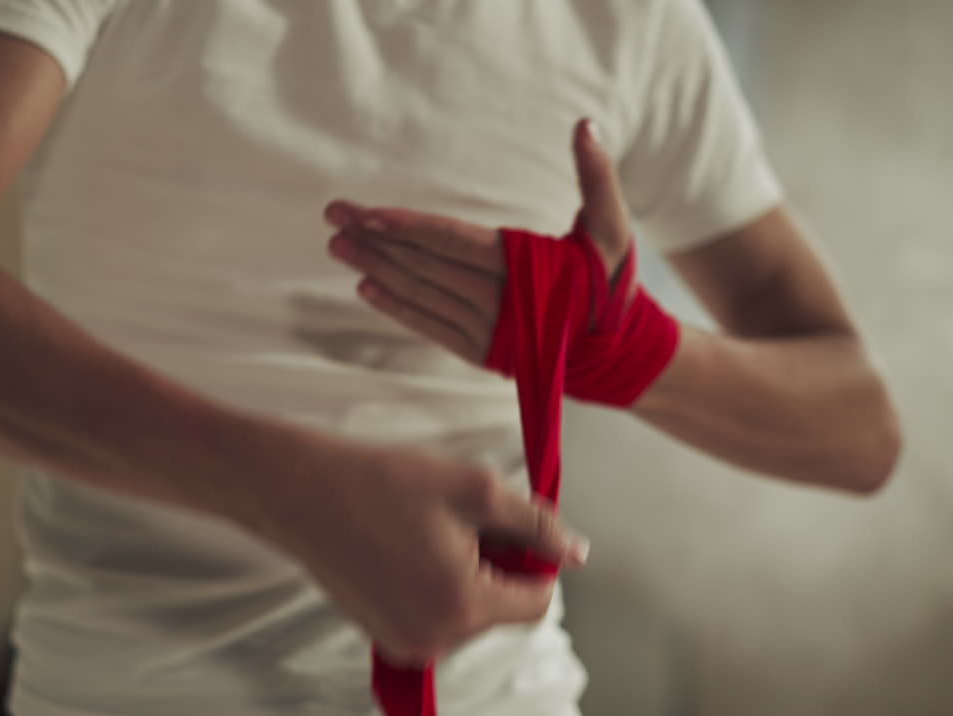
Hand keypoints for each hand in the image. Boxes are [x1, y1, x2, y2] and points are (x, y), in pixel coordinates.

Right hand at [248, 428, 588, 663]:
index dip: (535, 558)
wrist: (302, 492)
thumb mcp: (475, 489)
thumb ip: (536, 524)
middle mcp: (435, 639)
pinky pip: (436, 616)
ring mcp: (406, 642)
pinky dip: (435, 585)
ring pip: (469, 612)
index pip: (538, 602)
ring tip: (423, 530)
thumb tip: (575, 552)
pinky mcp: (385, 637)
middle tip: (455, 518)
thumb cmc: (380, 484)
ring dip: (464, 573)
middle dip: (495, 564)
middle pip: (503, 608)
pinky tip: (405, 547)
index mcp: (463, 605)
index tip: (506, 524)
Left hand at [323, 118, 633, 366]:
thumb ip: (596, 175)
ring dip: (376, 269)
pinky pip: (429, 327)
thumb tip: (585, 124)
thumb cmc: (611, 283)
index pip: (452, 241)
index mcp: (524, 266)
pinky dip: (397, 308)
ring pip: (420, 295)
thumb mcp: (612, 226)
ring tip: (340, 246)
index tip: (368, 213)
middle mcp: (497, 301)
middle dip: (376, 239)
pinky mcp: (480, 351)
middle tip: (335, 216)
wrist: (617, 354)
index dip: (408, 227)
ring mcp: (486, 330)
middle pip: (424, 266)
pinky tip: (367, 287)